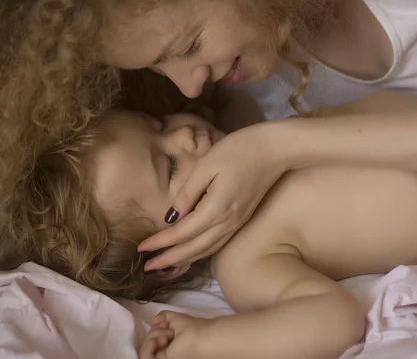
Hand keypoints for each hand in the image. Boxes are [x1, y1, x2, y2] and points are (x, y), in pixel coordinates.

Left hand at [138, 123, 286, 270]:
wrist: (276, 149)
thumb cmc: (239, 150)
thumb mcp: (207, 164)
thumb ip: (187, 192)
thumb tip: (171, 216)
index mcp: (216, 209)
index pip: (182, 233)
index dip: (160, 243)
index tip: (140, 249)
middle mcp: (228, 222)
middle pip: (194, 249)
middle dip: (169, 259)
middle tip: (147, 268)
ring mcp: (237, 223)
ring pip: (207, 250)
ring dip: (185, 260)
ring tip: (165, 265)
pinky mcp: (242, 219)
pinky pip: (217, 243)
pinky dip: (201, 252)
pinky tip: (191, 253)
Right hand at [139, 311, 209, 358]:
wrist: (204, 341)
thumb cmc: (194, 330)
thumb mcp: (177, 319)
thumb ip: (164, 317)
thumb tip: (152, 319)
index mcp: (169, 344)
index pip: (153, 338)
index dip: (157, 330)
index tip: (167, 326)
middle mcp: (165, 352)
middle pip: (147, 342)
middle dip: (155, 333)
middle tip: (170, 332)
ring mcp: (163, 358)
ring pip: (144, 349)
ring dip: (152, 339)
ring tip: (167, 337)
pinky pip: (144, 357)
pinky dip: (147, 348)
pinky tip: (159, 341)